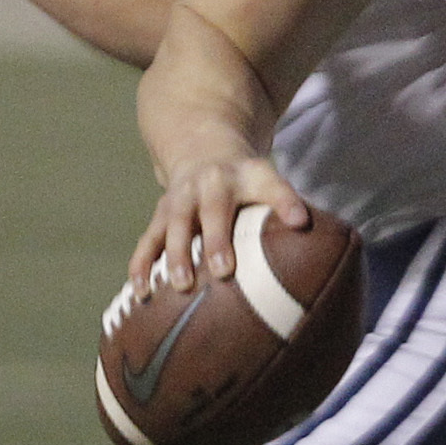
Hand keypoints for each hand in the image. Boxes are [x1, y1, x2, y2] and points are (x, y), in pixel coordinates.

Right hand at [131, 153, 312, 294]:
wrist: (200, 151)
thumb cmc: (242, 179)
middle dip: (215, 240)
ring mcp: (179, 200)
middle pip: (211, 211)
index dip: (284, 201)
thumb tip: (304, 224)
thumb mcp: (267, 179)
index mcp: (242, 176)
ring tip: (179, 286)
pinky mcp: (159, 217)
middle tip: (222, 271)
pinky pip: (147, 241)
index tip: (299, 222)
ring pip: (173, 226)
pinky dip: (141, 265)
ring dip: (174, 256)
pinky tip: (141, 293)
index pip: (268, 186)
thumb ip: (285, 200)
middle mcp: (206, 184)